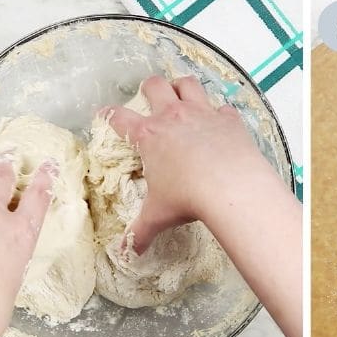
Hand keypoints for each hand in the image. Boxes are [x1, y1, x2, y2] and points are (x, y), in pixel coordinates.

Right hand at [103, 76, 302, 336]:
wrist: (231, 187)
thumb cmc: (187, 199)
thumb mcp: (158, 216)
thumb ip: (140, 232)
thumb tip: (126, 253)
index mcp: (148, 135)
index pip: (118, 118)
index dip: (108, 114)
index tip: (105, 114)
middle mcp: (173, 116)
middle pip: (154, 85)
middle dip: (150, 89)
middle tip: (151, 98)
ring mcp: (202, 113)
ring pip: (188, 84)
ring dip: (183, 87)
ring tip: (183, 95)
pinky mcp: (229, 118)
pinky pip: (223, 106)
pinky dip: (220, 112)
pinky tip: (221, 122)